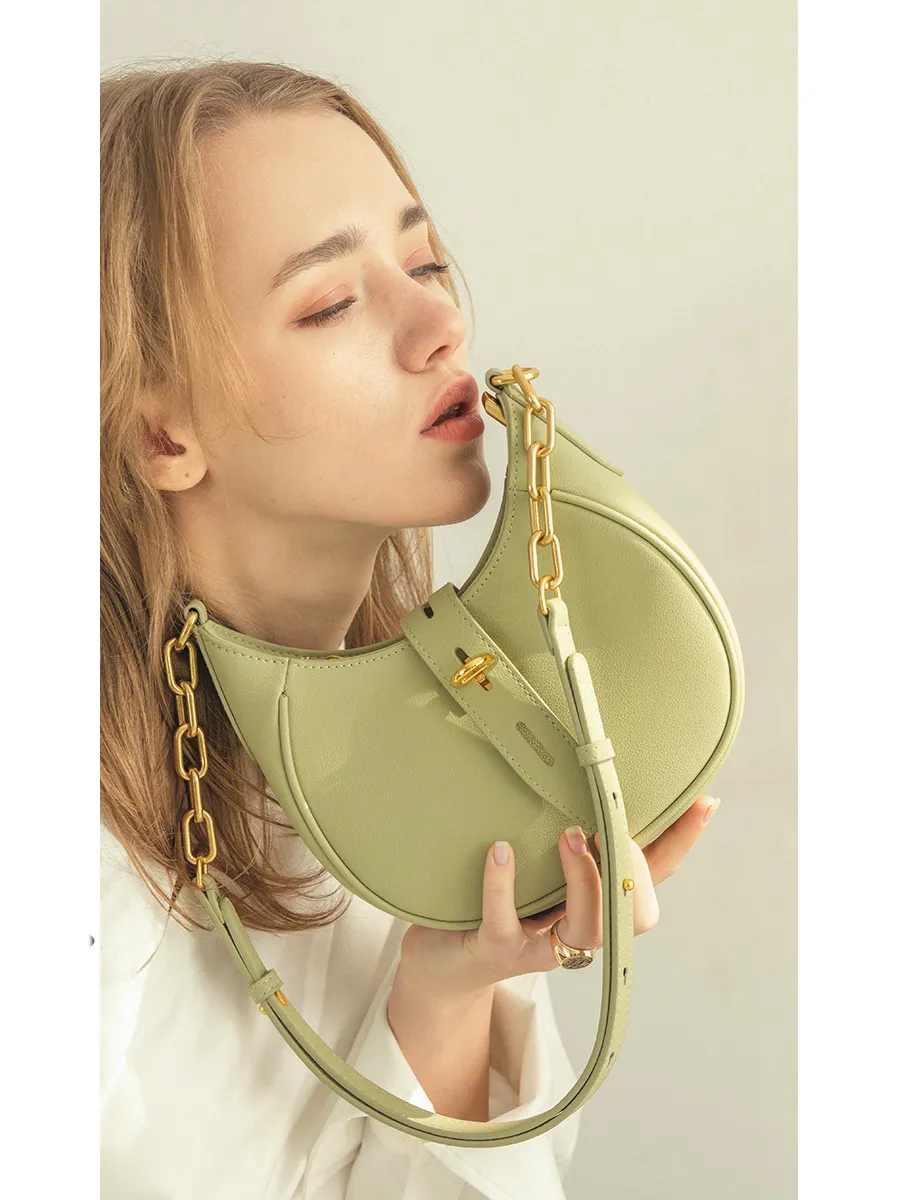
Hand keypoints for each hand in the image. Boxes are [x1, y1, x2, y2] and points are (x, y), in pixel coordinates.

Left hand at [397, 793, 721, 999]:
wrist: (441, 965)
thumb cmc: (494, 903)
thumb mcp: (537, 866)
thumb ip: (566, 836)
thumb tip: (589, 774)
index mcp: (594, 906)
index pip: (653, 877)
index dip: (682, 844)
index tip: (704, 802)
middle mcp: (575, 931)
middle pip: (635, 914)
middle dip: (635, 870)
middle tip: (608, 826)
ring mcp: (537, 946)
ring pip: (587, 929)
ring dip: (585, 879)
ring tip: (569, 833)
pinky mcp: (493, 951)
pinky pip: (503, 923)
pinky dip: (502, 885)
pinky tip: (500, 850)